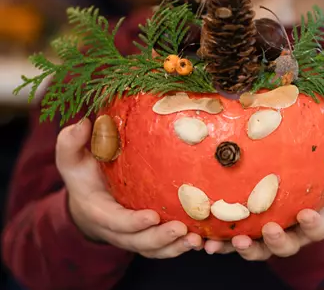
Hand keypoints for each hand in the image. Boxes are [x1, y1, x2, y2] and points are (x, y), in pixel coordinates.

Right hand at [55, 118, 202, 257]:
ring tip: (196, 240)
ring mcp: (134, 235)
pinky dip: (181, 247)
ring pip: (153, 249)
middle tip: (181, 229)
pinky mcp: (148, 235)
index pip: (115, 221)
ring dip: (175, 247)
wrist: (90, 198)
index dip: (132, 223)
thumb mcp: (72, 158)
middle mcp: (117, 229)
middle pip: (138, 241)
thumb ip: (71, 143)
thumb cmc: (84, 174)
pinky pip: (164, 247)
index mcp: (98, 211)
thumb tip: (82, 124)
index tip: (152, 216)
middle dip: (159, 238)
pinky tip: (202, 239)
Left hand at [204, 158, 323, 259]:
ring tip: (233, 242)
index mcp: (311, 224)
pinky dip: (219, 243)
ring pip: (257, 249)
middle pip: (285, 246)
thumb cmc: (317, 194)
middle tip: (270, 231)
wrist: (297, 206)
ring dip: (244, 248)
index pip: (316, 229)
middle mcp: (289, 236)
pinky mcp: (245, 236)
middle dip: (277, 241)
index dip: (312, 224)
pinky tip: (204, 240)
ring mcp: (265, 239)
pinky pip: (231, 243)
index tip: (306, 213)